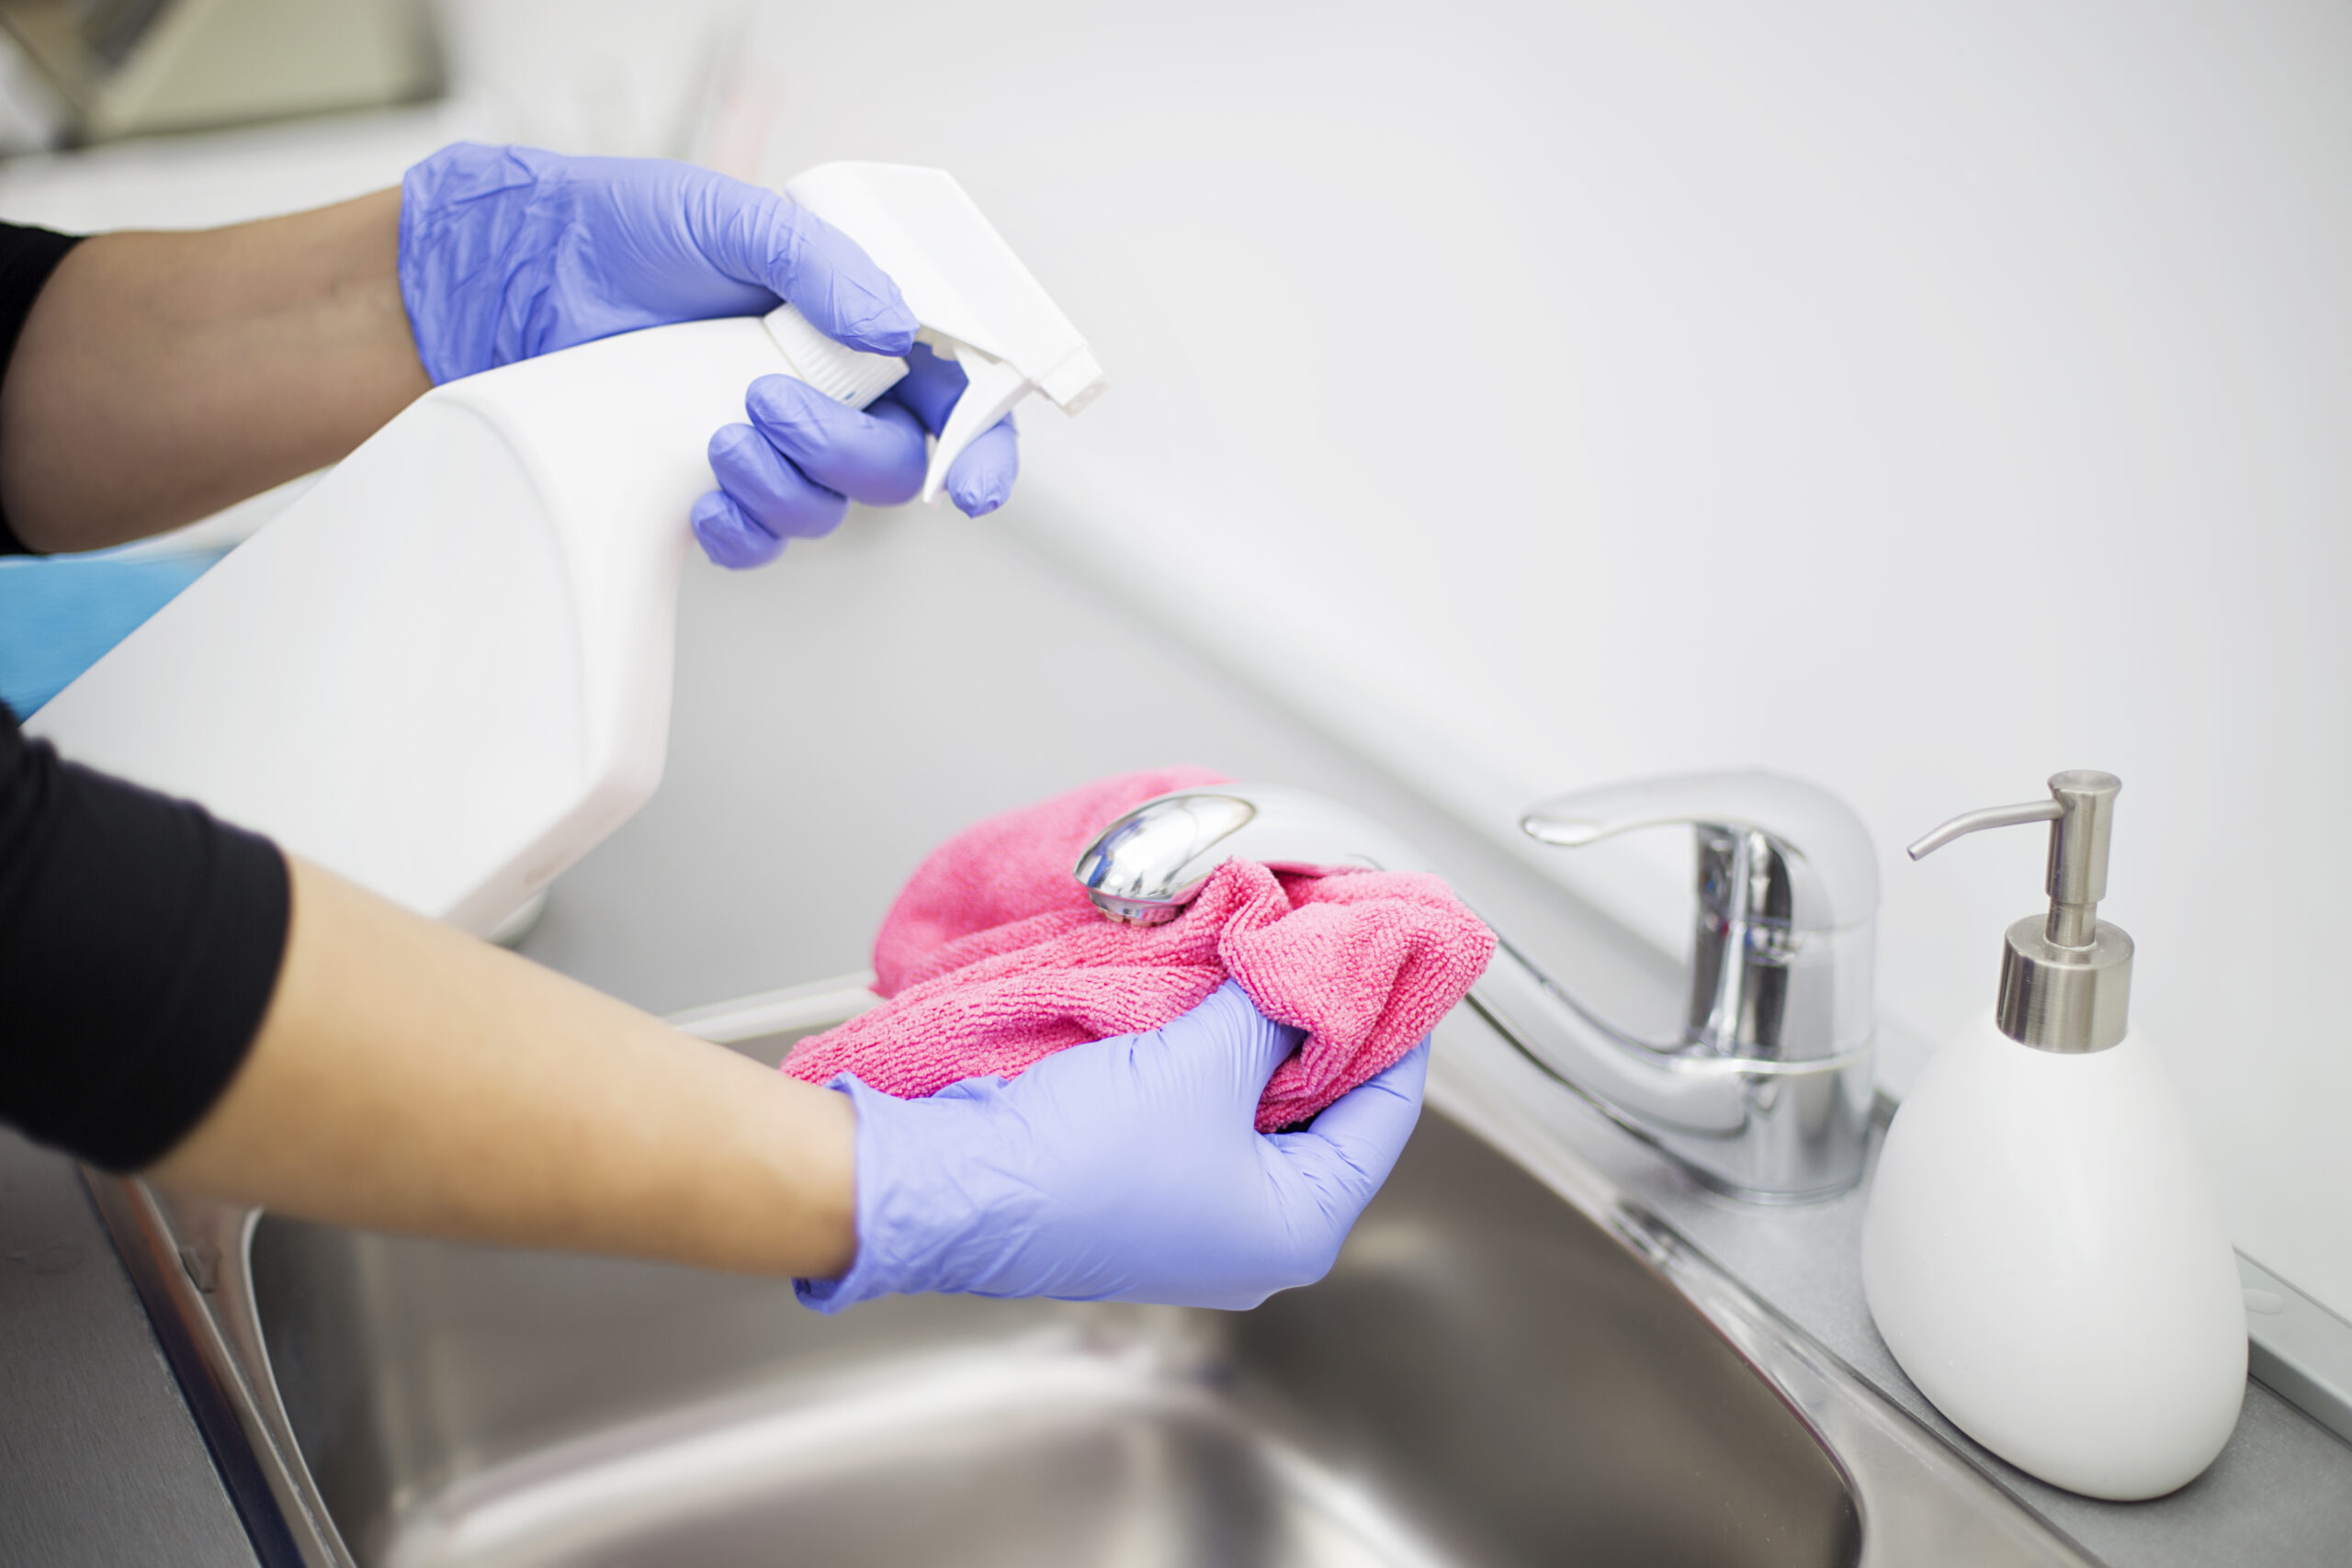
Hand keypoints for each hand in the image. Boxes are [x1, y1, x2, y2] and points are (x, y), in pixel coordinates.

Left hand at [397, 144, 1019, 570]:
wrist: (522, 279)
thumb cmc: (627, 232)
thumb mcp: (731, 217)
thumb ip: (821, 265)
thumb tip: (890, 324)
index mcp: (860, 323)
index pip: (954, 394)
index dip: (981, 446)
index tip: (973, 484)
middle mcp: (832, 389)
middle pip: (898, 467)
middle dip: (844, 454)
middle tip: (768, 403)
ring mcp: (778, 441)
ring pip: (830, 508)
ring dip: (783, 487)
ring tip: (717, 436)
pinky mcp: (720, 485)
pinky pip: (761, 541)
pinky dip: (740, 533)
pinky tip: (703, 500)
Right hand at [798, 982, 1429, 1311]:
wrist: (959, 1188)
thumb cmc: (1083, 1159)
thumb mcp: (1205, 1061)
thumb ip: (1273, 1006)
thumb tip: (1310, 961)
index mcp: (1300, 1229)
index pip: (1387, 1112)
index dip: (1395, 1026)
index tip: (1393, 958)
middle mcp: (1259, 1240)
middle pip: (1327, 1112)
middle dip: (1322, 1025)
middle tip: (1326, 947)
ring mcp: (1199, 1222)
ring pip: (1262, 1110)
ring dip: (1261, 1037)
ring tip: (1271, 958)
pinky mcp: (1146, 1196)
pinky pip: (1207, 1117)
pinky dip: (1214, 1060)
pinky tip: (1210, 1000)